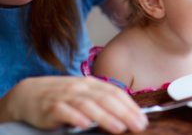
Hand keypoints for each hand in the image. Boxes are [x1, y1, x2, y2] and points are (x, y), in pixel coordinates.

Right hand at [0, 76, 146, 133]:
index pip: (116, 92)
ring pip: (88, 105)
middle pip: (106, 99)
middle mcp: (81, 87)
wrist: (29, 93)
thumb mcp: (84, 94)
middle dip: (124, 113)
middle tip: (138, 125)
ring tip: (119, 128)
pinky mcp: (50, 107)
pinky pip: (65, 111)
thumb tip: (126, 114)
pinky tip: (85, 125)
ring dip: (105, 117)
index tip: (143, 119)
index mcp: (92, 83)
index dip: (130, 105)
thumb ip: (102, 101)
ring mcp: (66, 96)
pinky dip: (76, 117)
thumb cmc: (63, 96)